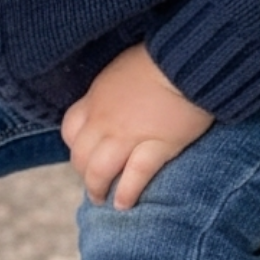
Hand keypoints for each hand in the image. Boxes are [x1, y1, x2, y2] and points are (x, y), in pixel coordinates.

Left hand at [61, 44, 213, 210]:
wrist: (188, 58)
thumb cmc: (162, 56)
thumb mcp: (125, 66)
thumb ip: (116, 88)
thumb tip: (119, 96)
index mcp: (97, 97)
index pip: (71, 129)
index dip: (76, 146)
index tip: (85, 154)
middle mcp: (105, 120)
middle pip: (81, 156)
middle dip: (84, 173)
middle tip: (94, 183)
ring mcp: (128, 136)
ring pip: (99, 171)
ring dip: (97, 189)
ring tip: (103, 201)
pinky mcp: (156, 146)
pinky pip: (134, 177)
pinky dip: (127, 193)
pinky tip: (125, 203)